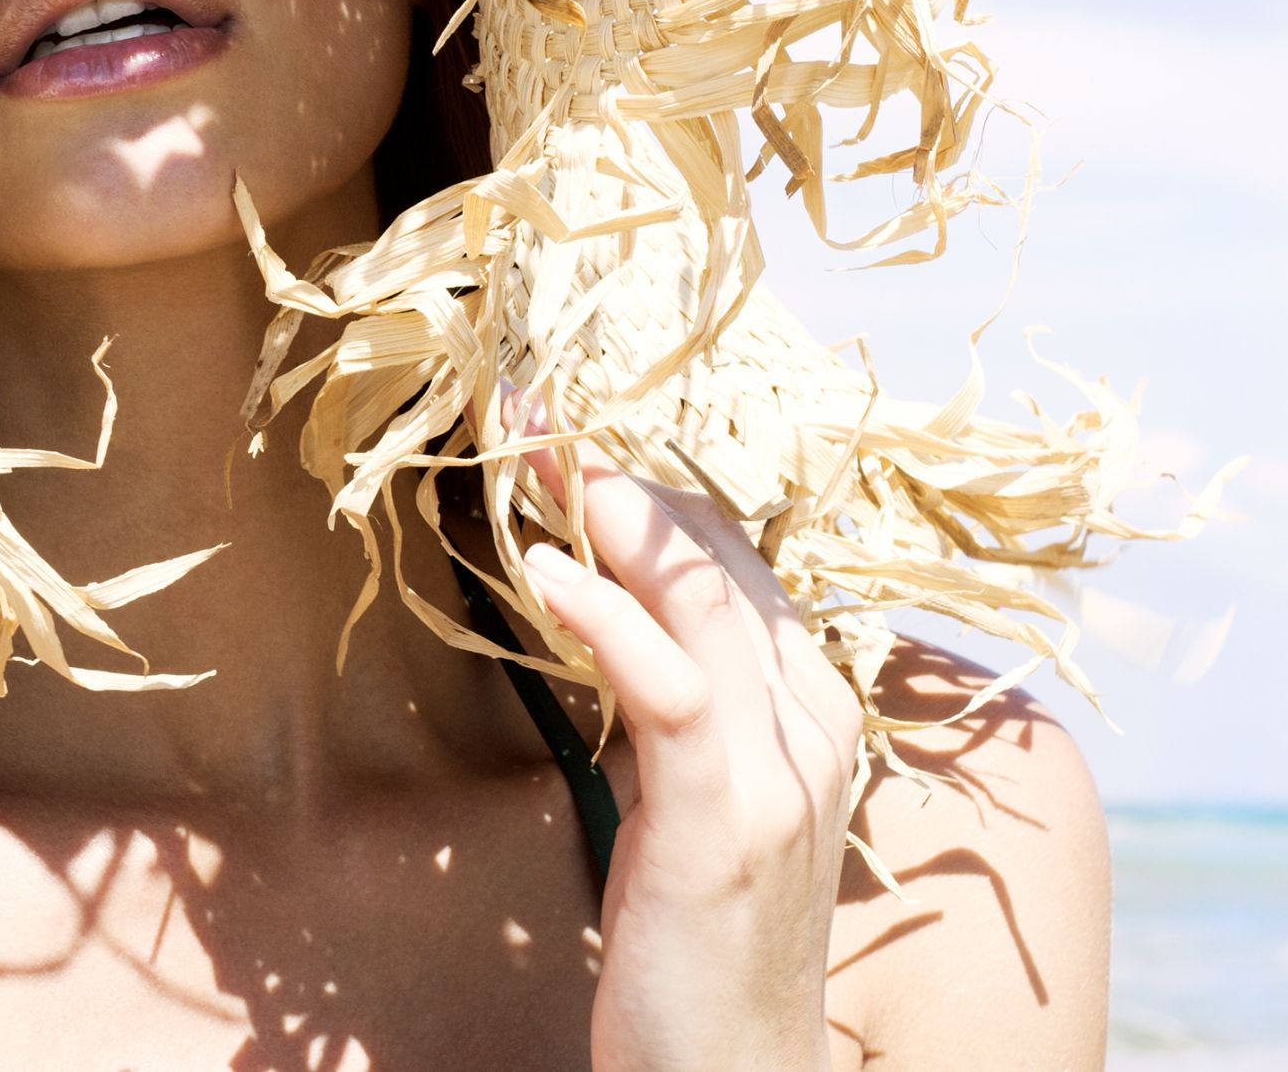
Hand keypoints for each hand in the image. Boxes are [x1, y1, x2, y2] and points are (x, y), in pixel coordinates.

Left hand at [512, 411, 860, 1071]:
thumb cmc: (698, 939)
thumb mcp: (687, 795)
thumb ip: (669, 701)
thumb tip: (598, 604)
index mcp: (811, 708)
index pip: (732, 559)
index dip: (645, 483)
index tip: (556, 420)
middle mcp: (815, 723)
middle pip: (719, 557)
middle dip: (620, 470)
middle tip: (525, 400)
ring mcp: (781, 772)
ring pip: (706, 600)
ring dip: (611, 509)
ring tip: (532, 445)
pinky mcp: (727, 823)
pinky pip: (671, 690)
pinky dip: (609, 616)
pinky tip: (545, 569)